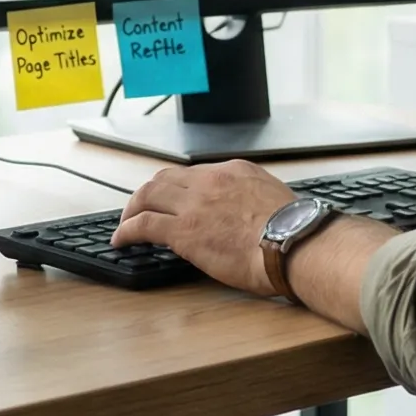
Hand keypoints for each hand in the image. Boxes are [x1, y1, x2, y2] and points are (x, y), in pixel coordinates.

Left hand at [111, 160, 296, 295]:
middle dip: (149, 192)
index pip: (194, 173)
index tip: (173, 199)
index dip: (177, 187)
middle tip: (142, 207)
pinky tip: (121, 239)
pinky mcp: (183, 230)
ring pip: (148, 195)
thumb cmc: (294, 232)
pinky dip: (127, 230)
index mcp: (235, 171)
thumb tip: (247, 214)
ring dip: (133, 208)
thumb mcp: (274, 200)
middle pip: (165, 178)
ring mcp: (194, 204)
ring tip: (126, 222)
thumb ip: (253, 198)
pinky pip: (143, 224)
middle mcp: (210, 181)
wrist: (293, 244)